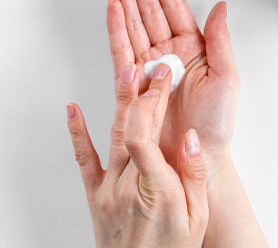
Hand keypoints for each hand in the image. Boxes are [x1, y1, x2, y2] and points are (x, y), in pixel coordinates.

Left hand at [67, 63, 207, 246]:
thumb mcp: (196, 218)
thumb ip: (194, 176)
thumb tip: (191, 138)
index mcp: (157, 189)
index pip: (147, 136)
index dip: (153, 102)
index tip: (164, 78)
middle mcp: (127, 185)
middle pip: (132, 128)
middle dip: (144, 92)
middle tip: (155, 66)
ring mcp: (108, 189)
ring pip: (113, 137)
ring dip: (120, 102)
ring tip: (127, 71)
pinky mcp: (95, 195)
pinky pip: (84, 159)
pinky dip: (77, 132)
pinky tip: (73, 110)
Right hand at [106, 0, 238, 174]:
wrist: (199, 158)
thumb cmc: (217, 124)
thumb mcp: (227, 77)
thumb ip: (220, 40)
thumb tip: (220, 6)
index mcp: (195, 49)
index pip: (175, 6)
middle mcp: (171, 54)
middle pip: (151, 8)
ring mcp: (151, 67)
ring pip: (135, 23)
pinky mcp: (134, 84)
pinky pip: (123, 50)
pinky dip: (117, 28)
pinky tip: (113, 6)